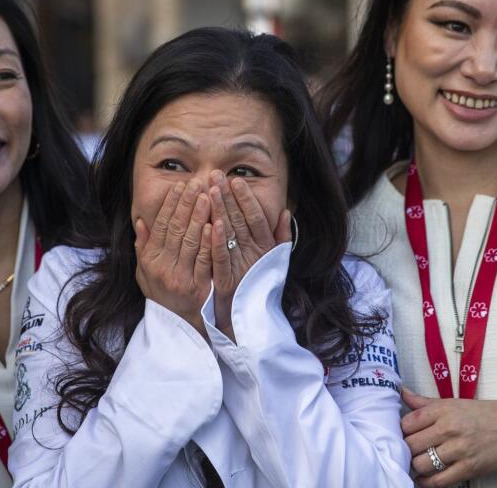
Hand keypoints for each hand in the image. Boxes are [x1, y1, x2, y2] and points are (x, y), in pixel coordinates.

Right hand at [134, 180, 212, 335]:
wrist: (179, 326)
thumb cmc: (163, 294)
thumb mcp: (145, 273)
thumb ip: (143, 247)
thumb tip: (141, 222)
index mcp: (150, 260)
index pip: (160, 226)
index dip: (170, 205)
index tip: (180, 186)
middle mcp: (162, 267)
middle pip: (176, 229)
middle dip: (187, 204)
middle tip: (197, 182)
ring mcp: (180, 277)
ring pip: (190, 241)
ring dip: (199, 216)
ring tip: (207, 195)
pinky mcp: (198, 288)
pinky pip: (204, 260)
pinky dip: (209, 241)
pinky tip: (215, 224)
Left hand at [208, 170, 290, 340]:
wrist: (253, 321)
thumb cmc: (261, 286)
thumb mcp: (276, 260)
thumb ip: (282, 236)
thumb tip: (286, 211)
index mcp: (265, 247)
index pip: (256, 217)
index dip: (246, 198)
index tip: (236, 180)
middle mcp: (255, 254)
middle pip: (240, 220)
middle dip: (228, 196)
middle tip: (216, 175)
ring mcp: (241, 266)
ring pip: (230, 234)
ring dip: (220, 211)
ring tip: (210, 189)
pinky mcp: (227, 280)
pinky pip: (221, 257)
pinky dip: (217, 241)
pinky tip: (211, 223)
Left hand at [402, 388, 496, 486]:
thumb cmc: (487, 413)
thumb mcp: (455, 402)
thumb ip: (425, 402)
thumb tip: (401, 392)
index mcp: (443, 409)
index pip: (407, 423)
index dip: (402, 431)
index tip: (405, 435)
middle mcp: (449, 428)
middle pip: (411, 444)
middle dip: (406, 450)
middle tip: (409, 451)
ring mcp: (459, 449)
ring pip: (421, 463)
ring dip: (416, 466)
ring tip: (418, 464)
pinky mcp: (470, 468)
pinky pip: (439, 481)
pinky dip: (427, 482)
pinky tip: (425, 478)